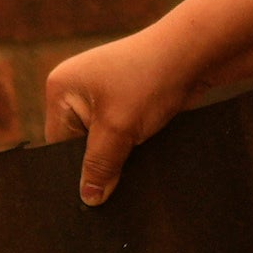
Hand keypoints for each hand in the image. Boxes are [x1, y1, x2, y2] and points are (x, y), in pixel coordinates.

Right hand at [43, 13, 197, 207]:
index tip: (89, 195)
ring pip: (103, 139)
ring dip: (118, 153)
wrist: (196, 53)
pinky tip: (143, 152)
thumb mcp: (118, 129)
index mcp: (61, 88)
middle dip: (98, 161)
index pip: (57, 144)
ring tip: (132, 164)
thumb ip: (100, 166)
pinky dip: (131, 143)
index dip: (75, 169)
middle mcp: (78, 88)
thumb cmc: (150, 80)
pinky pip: (121, 130)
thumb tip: (89, 199)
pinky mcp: (127, 98)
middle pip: (80, 143)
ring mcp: (103, 91)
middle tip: (111, 186)